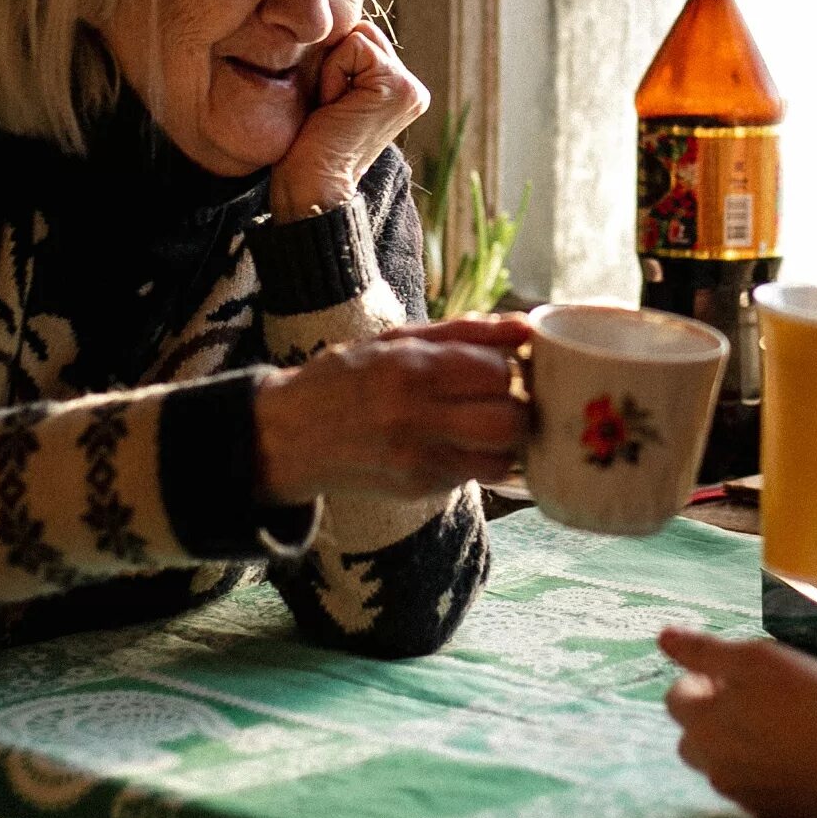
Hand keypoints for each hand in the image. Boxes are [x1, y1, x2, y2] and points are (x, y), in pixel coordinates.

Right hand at [254, 315, 529, 501]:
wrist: (288, 436)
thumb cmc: (348, 376)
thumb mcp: (398, 339)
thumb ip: (466, 331)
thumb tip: (527, 327)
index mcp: (410, 369)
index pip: (497, 372)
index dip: (510, 367)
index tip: (502, 365)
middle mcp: (415, 419)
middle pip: (509, 421)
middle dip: (517, 406)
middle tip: (505, 397)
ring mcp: (418, 461)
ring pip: (502, 457)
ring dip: (507, 440)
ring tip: (489, 422)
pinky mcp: (419, 490)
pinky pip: (475, 476)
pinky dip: (481, 459)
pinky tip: (460, 442)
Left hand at [269, 20, 428, 222]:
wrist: (313, 184)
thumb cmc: (309, 144)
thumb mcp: (334, 94)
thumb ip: (348, 64)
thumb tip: (333, 23)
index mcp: (401, 91)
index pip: (362, 40)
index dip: (334, 65)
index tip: (331, 107)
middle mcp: (413, 89)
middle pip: (363, 33)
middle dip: (336, 62)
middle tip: (331, 108)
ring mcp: (410, 89)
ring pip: (359, 36)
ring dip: (333, 69)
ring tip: (333, 108)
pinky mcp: (398, 87)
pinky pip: (354, 46)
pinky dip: (333, 74)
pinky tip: (334, 108)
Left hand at [661, 627, 816, 817]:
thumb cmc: (810, 702)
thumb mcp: (757, 659)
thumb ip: (705, 650)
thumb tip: (663, 637)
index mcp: (703, 726)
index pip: (675, 699)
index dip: (700, 679)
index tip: (732, 674)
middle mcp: (712, 766)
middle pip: (694, 736)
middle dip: (712, 716)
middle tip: (754, 698)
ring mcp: (740, 795)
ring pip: (722, 763)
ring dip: (736, 743)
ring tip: (778, 724)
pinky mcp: (768, 813)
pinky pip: (751, 786)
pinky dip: (762, 770)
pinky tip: (793, 753)